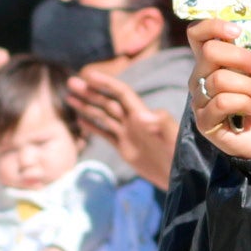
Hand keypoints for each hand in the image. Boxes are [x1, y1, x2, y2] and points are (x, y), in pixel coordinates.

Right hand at [68, 65, 178, 186]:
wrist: (180, 175)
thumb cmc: (180, 154)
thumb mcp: (173, 137)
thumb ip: (161, 124)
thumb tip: (142, 115)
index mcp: (143, 115)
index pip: (121, 93)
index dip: (105, 83)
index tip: (88, 76)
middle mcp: (133, 121)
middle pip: (108, 102)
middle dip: (90, 93)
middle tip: (71, 83)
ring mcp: (128, 134)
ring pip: (103, 116)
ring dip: (87, 106)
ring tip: (69, 97)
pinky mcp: (125, 148)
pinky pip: (106, 134)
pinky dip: (93, 127)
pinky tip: (80, 120)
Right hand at [188, 15, 250, 160]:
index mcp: (212, 60)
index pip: (197, 34)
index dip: (213, 26)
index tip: (238, 30)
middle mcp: (200, 77)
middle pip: (210, 52)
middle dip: (243, 58)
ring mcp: (200, 100)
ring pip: (220, 79)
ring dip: (250, 87)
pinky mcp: (204, 122)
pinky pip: (221, 103)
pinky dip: (245, 103)